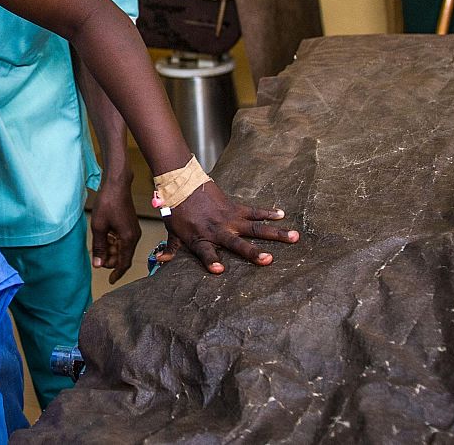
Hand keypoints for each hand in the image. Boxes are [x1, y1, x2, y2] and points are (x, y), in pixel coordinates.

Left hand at [90, 177, 141, 282]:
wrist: (117, 185)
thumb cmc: (108, 203)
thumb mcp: (98, 227)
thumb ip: (99, 247)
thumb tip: (98, 265)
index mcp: (128, 239)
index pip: (124, 263)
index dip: (116, 273)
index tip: (110, 280)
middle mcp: (134, 237)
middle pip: (123, 257)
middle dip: (111, 260)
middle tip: (97, 258)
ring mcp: (133, 231)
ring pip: (122, 249)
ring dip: (111, 251)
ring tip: (99, 246)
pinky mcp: (130, 226)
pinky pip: (123, 240)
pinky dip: (114, 243)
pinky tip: (104, 237)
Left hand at [162, 183, 297, 273]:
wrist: (182, 183)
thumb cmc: (177, 210)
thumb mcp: (172, 232)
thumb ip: (171, 249)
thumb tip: (159, 261)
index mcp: (201, 240)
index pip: (206, 254)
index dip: (212, 262)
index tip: (219, 270)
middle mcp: (218, 231)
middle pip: (237, 244)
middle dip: (253, 253)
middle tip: (269, 260)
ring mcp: (229, 219)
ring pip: (255, 228)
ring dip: (275, 233)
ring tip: (293, 237)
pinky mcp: (235, 208)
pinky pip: (254, 211)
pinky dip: (268, 212)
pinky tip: (282, 215)